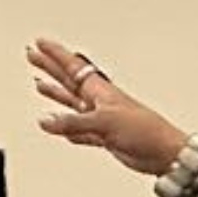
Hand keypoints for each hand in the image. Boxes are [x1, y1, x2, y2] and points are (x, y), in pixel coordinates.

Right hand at [29, 37, 186, 176]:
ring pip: (71, 103)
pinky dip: (66, 127)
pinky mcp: (104, 136)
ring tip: (39, 84)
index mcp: (100, 90)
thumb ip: (74, 122)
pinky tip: (57, 126)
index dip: (55, 54)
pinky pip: (78, 129)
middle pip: (68, 79)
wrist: (164, 153)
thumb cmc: (146, 130)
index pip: (72, 66)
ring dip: (55, 93)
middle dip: (50, 67)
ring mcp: (100, 119)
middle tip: (32, 56)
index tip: (40, 43)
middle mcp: (99, 101)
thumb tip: (46, 121)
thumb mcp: (106, 122)